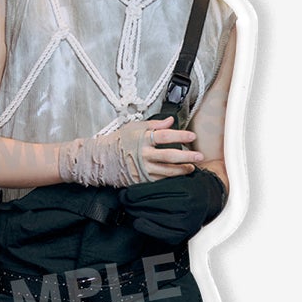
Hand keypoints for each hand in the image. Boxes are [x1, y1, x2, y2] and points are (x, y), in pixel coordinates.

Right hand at [57, 117, 203, 187]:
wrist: (101, 159)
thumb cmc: (118, 141)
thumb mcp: (134, 127)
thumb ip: (154, 124)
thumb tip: (171, 121)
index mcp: (142, 140)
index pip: (164, 136)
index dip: (179, 136)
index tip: (192, 136)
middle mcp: (143, 155)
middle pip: (169, 156)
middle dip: (186, 156)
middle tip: (199, 156)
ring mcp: (142, 170)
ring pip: (166, 171)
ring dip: (181, 170)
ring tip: (192, 168)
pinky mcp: (140, 180)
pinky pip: (158, 181)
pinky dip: (170, 179)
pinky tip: (178, 176)